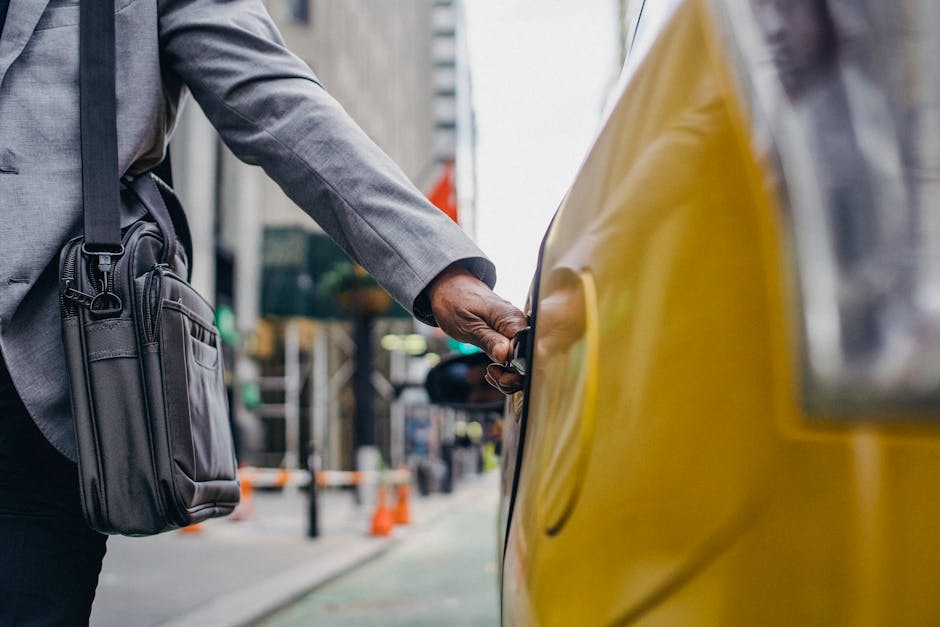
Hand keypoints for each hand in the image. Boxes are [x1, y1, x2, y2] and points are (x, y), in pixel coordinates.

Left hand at [427, 264, 527, 393]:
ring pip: (523, 362)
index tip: (494, 371)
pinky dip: (506, 369)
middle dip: (512, 377)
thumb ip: (489, 340)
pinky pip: (515, 356)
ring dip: (509, 376)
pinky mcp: (509, 336)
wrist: (449, 286)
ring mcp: (515, 331)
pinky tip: (493, 369)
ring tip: (490, 373)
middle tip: (491, 374)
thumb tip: (507, 356)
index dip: (514, 369)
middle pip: (529, 360)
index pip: (527, 352)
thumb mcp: (467, 325)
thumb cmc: (455, 301)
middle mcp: (519, 325)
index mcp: (512, 320)